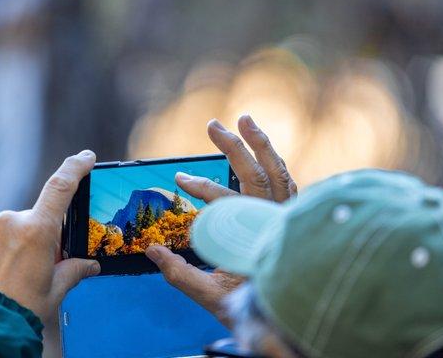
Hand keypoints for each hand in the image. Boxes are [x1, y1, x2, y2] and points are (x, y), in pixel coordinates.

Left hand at [0, 150, 100, 321]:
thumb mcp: (54, 290)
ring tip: (12, 273)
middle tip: (38, 265)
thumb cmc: (19, 309)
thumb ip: (74, 270)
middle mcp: (12, 221)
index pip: (61, 187)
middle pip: (37, 218)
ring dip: (18, 241)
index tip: (87, 157)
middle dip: (42, 236)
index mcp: (37, 231)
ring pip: (14, 226)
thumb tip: (90, 265)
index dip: (76, 167)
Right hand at [146, 115, 296, 325]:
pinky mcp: (292, 218)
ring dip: (262, 145)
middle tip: (214, 125)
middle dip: (236, 148)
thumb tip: (151, 249)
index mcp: (255, 242)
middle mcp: (277, 225)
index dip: (204, 189)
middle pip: (261, 177)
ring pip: (281, 174)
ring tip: (245, 120)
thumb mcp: (210, 296)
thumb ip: (179, 273)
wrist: (285, 322)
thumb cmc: (250, 308)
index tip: (181, 179)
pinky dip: (274, 163)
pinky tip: (262, 151)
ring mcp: (288, 220)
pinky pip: (287, 184)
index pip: (229, 204)